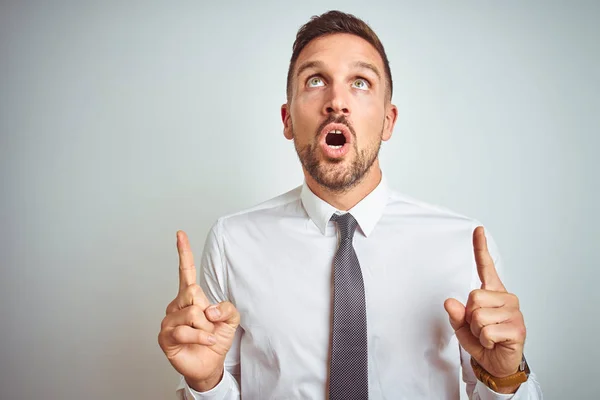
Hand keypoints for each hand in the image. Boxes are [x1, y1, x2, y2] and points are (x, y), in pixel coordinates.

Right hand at [158, 231, 239, 391]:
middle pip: (192, 293)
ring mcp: (169, 320)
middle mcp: (176, 305)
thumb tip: (208, 310)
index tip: (180, 234)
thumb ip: (227, 308)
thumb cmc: (215, 339)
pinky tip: (205, 341)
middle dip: (207, 312)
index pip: (186, 271)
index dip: (184, 252)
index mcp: (190, 297)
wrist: (209, 364)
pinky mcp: (165, 337)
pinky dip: (201, 337)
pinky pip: (185, 331)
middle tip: (208, 326)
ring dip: (205, 328)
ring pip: (191, 313)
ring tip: (204, 336)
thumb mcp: (231, 320)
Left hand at [444, 227, 525, 391]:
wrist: (497, 364)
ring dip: (477, 330)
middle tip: (480, 328)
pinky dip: (484, 340)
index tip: (478, 229)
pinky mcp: (518, 328)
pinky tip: (495, 343)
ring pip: (478, 315)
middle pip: (473, 296)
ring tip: (488, 336)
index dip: (480, 248)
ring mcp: (514, 313)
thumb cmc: (482, 341)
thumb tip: (449, 302)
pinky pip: (487, 331)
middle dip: (470, 317)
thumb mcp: (462, 326)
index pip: (485, 267)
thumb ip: (455, 314)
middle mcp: (506, 298)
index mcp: (492, 293)